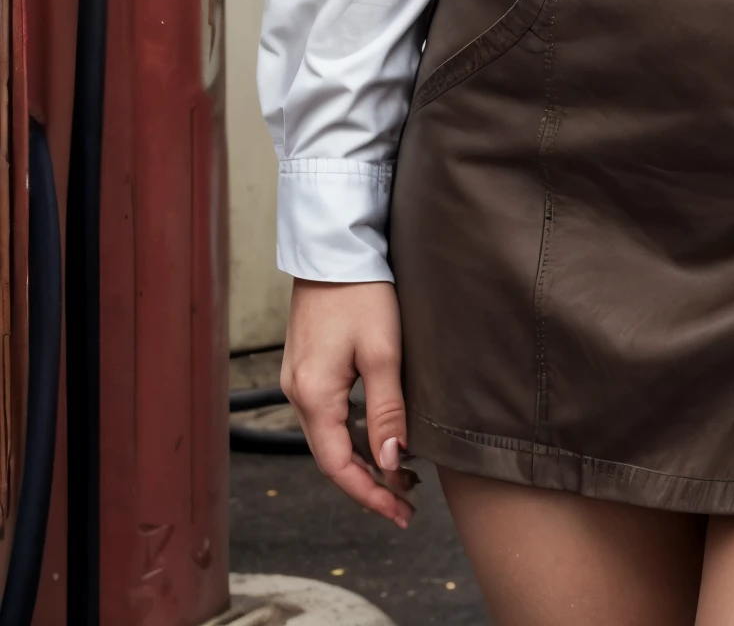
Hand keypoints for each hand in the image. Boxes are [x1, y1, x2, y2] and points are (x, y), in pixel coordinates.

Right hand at [281, 279, 415, 527]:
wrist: (335, 247)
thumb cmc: (361, 293)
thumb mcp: (383, 352)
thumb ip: (387, 410)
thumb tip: (392, 462)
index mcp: (314, 396)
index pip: (339, 467)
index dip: (370, 494)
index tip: (401, 512)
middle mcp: (298, 393)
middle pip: (332, 456)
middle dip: (370, 482)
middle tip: (409, 497)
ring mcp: (299, 379)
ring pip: (330, 436)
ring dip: (362, 458)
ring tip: (402, 472)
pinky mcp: (307, 365)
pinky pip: (328, 414)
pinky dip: (352, 433)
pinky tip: (376, 433)